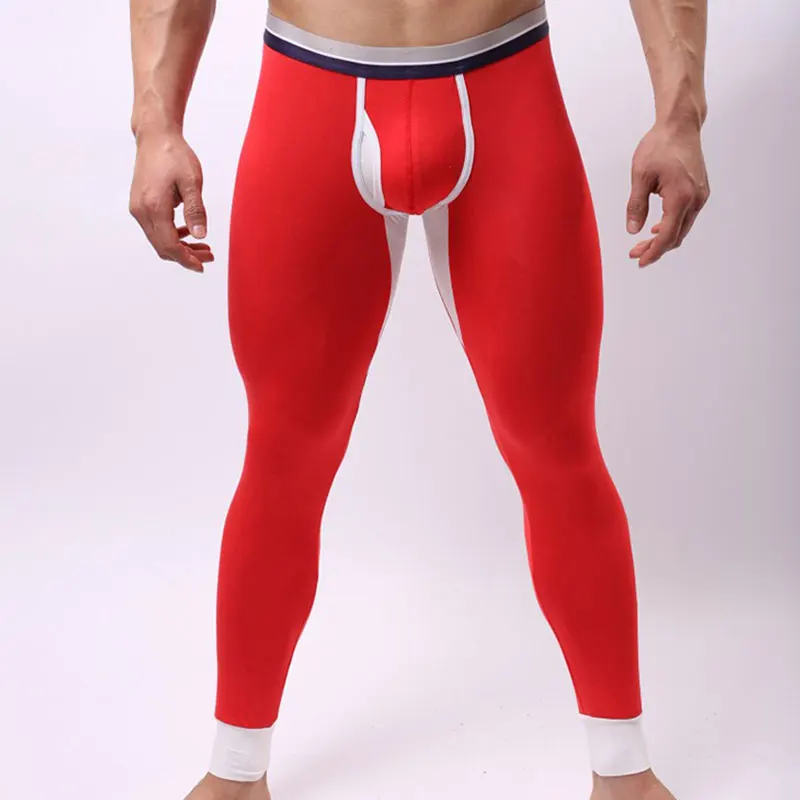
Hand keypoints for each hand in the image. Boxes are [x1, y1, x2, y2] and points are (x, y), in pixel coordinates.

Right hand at [129, 129, 214, 272]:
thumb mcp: (192, 182)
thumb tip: (200, 235)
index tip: (202, 266)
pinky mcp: (139, 205)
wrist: (155, 136)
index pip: (169, 245)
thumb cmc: (174, 154)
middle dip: (185, 256)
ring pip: (158, 240)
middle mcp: (141, 211)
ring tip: (202, 247)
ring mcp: (137, 208)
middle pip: (162, 247)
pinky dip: (171, 236)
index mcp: (154, 207)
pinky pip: (154, 230)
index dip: (186, 259)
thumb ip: (196, 210)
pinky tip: (188, 233)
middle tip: (209, 256)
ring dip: (179, 248)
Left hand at [626, 122, 709, 267]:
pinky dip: (672, 226)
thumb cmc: (659, 145)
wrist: (680, 125)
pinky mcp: (700, 191)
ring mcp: (700, 195)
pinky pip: (687, 216)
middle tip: (635, 253)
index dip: (653, 252)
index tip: (640, 261)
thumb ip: (636, 205)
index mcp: (680, 197)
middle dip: (656, 248)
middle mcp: (695, 199)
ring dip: (664, 238)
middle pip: (676, 236)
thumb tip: (633, 230)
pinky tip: (657, 227)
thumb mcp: (640, 176)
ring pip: (682, 228)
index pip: (668, 235)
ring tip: (642, 243)